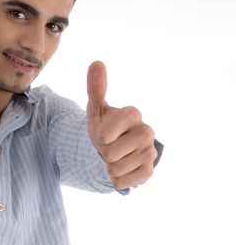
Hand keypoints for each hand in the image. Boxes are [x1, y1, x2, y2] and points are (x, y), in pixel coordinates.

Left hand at [86, 61, 157, 188]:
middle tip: (109, 146)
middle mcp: (145, 131)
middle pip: (110, 152)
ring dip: (109, 166)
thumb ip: (96, 87)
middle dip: (103, 152)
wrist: (113, 149)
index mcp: (132, 114)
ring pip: (115, 168)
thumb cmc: (104, 126)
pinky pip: (123, 182)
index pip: (107, 133)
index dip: (102, 135)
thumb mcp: (96, 108)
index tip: (104, 132)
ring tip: (115, 156)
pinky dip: (117, 179)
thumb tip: (97, 62)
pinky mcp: (149, 171)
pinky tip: (122, 169)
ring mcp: (149, 152)